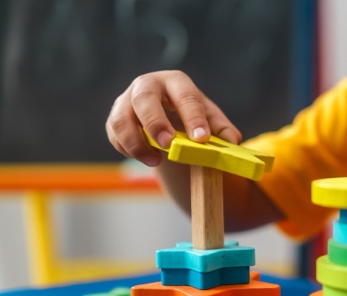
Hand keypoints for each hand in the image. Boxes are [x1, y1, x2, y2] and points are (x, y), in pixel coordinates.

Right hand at [105, 70, 241, 166]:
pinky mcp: (115, 119)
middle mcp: (147, 85)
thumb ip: (222, 129)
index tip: (201, 138)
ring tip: (155, 161)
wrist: (167, 115)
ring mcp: (126, 101)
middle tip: (168, 144)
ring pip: (120, 119)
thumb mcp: (209, 118)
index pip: (185, 95)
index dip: (193, 117)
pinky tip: (146, 158)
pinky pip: (114, 135)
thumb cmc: (190, 114)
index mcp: (175, 82)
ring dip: (136, 142)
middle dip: (155, 122)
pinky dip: (127, 149)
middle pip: (144, 98)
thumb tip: (232, 142)